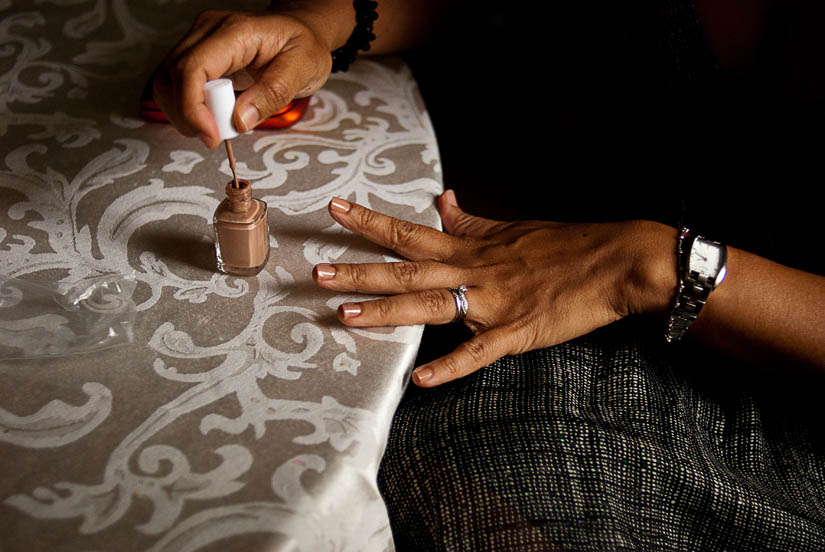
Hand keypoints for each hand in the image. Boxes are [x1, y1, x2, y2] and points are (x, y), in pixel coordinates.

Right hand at [152, 9, 334, 147]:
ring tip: (217, 127)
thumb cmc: (305, 46)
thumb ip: (272, 94)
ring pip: (166, 82)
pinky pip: (176, 85)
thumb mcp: (303, 70)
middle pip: (172, 77)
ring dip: (184, 114)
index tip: (212, 136)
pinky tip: (211, 117)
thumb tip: (239, 120)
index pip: (193, 69)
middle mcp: (209, 31)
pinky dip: (187, 108)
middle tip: (218, 136)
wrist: (303, 32)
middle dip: (188, 116)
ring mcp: (199, 41)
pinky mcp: (197, 55)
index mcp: (236, 32)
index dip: (193, 108)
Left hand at [312, 191, 676, 386]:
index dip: (371, 222)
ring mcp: (492, 303)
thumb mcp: (512, 229)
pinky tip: (419, 381)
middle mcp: (473, 272)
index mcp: (471, 248)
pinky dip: (449, 366)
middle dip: (360, 269)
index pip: (410, 232)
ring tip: (345, 313)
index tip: (337, 210)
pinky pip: (477, 351)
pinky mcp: (515, 332)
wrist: (615, 263)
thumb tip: (442, 201)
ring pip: (429, 305)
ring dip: (386, 309)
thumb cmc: (565, 246)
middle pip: (406, 270)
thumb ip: (470, 221)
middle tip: (318, 270)